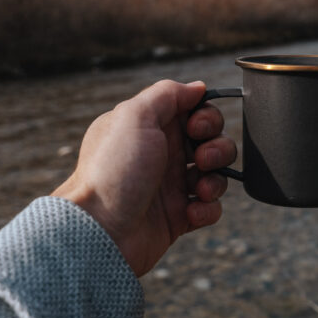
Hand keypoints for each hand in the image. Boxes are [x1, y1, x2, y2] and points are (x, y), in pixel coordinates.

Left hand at [53, 80, 236, 276]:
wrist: (99, 230)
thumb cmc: (112, 172)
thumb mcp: (134, 116)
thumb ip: (168, 94)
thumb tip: (197, 87)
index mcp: (151, 127)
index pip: (195, 111)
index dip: (206, 117)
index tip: (196, 128)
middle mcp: (162, 154)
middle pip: (211, 141)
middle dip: (217, 148)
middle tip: (201, 159)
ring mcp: (171, 186)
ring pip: (215, 174)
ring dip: (216, 180)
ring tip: (198, 190)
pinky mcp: (178, 216)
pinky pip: (209, 208)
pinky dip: (207, 209)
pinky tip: (190, 212)